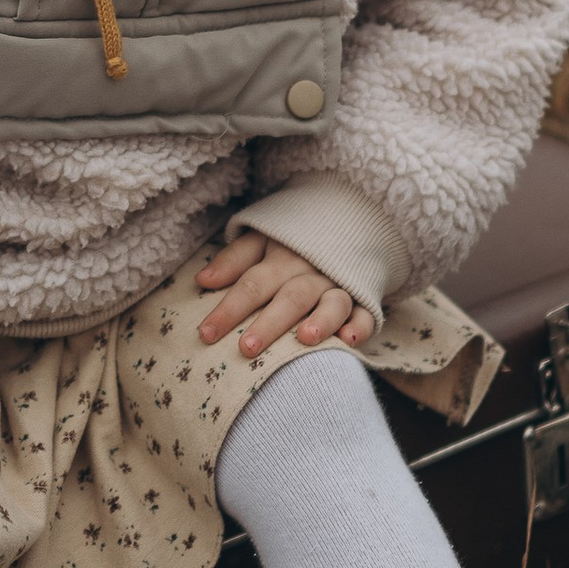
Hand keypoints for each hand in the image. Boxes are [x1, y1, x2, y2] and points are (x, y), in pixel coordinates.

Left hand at [195, 230, 370, 356]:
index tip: (206, 334)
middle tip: (246, 348)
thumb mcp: (261, 239)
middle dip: (269, 323)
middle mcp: (311, 271)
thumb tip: (202, 280)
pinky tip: (349, 339)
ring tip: (305, 339)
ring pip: (332, 302)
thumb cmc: (291, 242)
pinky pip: (366, 313)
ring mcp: (340, 285)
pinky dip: (360, 325)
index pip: (252, 283)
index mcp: (282, 257)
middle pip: (290, 296)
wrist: (347, 219)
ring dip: (321, 320)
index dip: (229, 308)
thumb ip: (233, 260)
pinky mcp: (364, 299)